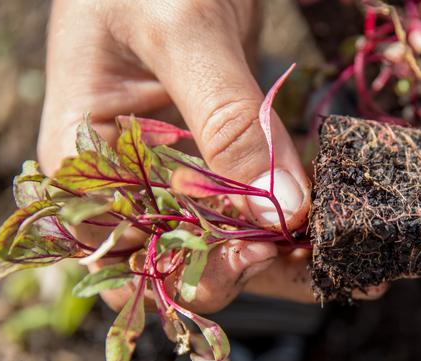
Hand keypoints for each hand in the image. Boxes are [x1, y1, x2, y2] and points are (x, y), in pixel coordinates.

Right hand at [38, 0, 384, 312]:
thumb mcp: (182, 32)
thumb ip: (227, 121)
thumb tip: (283, 210)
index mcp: (86, 159)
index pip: (128, 253)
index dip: (189, 269)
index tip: (254, 253)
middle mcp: (129, 175)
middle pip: (181, 259)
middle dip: (244, 269)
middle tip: (307, 255)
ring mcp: (177, 166)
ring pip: (224, 239)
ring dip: (277, 255)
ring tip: (333, 254)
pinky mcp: (219, 151)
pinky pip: (251, 201)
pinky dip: (287, 220)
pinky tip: (325, 226)